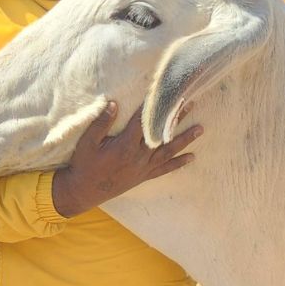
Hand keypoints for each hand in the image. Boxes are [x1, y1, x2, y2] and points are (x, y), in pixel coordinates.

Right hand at [51, 101, 201, 216]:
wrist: (84, 191)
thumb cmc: (84, 164)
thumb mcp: (87, 143)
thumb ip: (101, 123)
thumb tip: (113, 103)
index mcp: (125, 146)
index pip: (143, 121)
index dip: (154, 106)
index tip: (166, 93)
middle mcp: (139, 156)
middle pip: (162, 133)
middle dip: (177, 118)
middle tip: (191, 104)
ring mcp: (143, 167)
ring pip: (168, 151)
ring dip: (185, 139)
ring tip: (200, 129)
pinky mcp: (144, 176)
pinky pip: (165, 169)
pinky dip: (179, 163)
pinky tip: (192, 158)